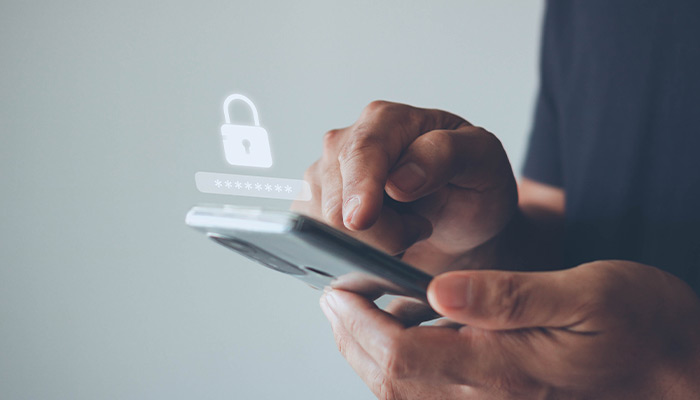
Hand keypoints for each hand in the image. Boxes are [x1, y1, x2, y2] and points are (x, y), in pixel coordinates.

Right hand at [294, 101, 516, 272]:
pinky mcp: (314, 208)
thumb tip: (398, 179)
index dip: (359, 187)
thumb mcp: (482, 158)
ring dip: (367, 244)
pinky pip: (315, 241)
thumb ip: (446, 155)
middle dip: (379, 232)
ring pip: (321, 226)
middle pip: (336, 200)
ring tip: (402, 231)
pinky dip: (348, 254)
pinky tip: (379, 245)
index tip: (362, 219)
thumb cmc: (472, 183)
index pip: (360, 153)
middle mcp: (346, 143)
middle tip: (418, 228)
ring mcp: (325, 176)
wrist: (463, 217)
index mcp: (386, 120)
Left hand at [320, 261, 699, 398]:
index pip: (402, 358)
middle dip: (352, 338)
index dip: (359, 325)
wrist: (679, 369)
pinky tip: (404, 325)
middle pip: (392, 380)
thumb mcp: (585, 296)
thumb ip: (509, 296)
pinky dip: (404, 358)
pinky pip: (431, 389)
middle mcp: (490, 397)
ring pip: (405, 390)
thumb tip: (439, 288)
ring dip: (371, 350)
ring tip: (356, 308)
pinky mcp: (499, 397)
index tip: (336, 291)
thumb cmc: (642, 328)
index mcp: (504, 370)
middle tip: (334, 296)